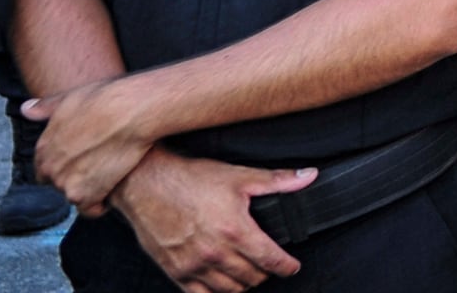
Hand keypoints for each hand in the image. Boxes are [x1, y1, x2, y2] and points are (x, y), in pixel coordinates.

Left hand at [26, 76, 162, 210]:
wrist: (130, 112)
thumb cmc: (105, 100)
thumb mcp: (71, 98)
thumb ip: (47, 108)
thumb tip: (26, 109)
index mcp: (43, 147)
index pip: (44, 167)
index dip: (63, 164)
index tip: (80, 159)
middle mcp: (49, 167)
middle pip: (58, 183)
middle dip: (74, 178)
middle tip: (97, 167)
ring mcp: (64, 183)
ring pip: (74, 196)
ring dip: (88, 190)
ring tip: (109, 176)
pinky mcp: (84, 195)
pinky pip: (90, 209)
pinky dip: (100, 204)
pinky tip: (113, 190)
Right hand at [105, 148, 312, 292]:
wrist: (148, 184)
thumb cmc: (191, 179)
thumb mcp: (240, 176)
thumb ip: (278, 181)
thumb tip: (308, 177)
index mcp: (235, 230)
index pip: (270, 259)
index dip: (286, 266)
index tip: (292, 267)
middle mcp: (215, 253)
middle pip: (251, 277)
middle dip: (266, 273)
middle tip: (269, 266)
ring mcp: (193, 265)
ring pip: (228, 290)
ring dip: (243, 285)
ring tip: (249, 275)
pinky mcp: (175, 271)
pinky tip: (221, 285)